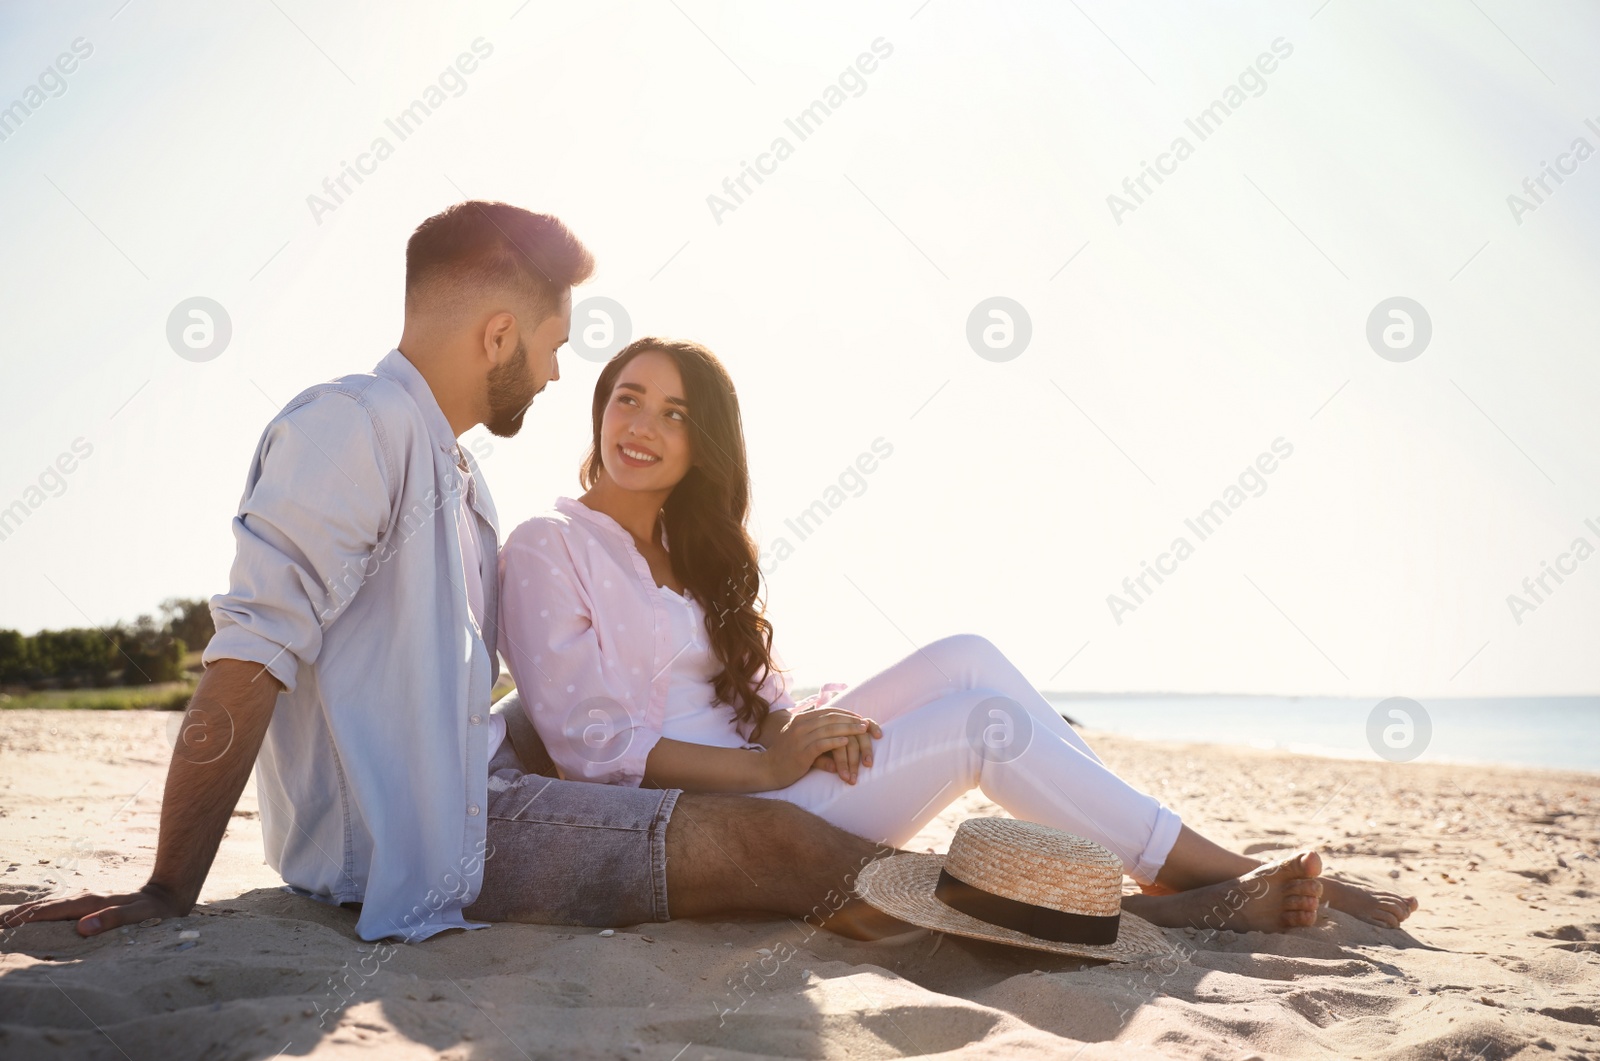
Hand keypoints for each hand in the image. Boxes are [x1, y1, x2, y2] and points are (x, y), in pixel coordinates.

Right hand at [2, 881, 190, 937]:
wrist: (167, 896)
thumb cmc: (154, 911)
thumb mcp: (138, 917)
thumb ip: (112, 920)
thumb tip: (83, 926)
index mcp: (90, 903)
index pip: (51, 911)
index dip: (26, 919)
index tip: (4, 927)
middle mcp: (84, 899)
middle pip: (44, 907)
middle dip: (18, 916)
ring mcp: (85, 900)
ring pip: (49, 906)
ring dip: (26, 914)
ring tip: (4, 923)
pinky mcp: (89, 904)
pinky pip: (58, 909)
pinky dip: (41, 913)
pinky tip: (33, 919)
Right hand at [758, 708, 871, 789]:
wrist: (768, 769)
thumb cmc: (787, 756)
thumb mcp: (801, 739)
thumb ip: (817, 734)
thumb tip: (837, 735)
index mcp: (801, 719)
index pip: (828, 712)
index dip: (846, 714)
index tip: (860, 718)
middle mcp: (800, 724)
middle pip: (831, 718)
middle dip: (851, 720)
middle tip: (866, 724)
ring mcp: (800, 737)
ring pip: (829, 729)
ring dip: (848, 729)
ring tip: (863, 731)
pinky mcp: (802, 752)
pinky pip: (822, 744)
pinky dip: (835, 741)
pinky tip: (846, 741)